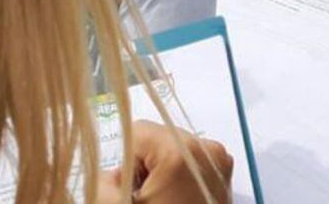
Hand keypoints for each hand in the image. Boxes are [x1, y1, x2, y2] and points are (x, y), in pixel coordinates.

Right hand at [96, 120, 233, 203]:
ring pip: (174, 149)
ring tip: (162, 200)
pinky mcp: (224, 171)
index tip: (130, 188)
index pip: (139, 131)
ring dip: (160, 171)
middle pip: (158, 138)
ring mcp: (219, 159)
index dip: (126, 159)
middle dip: (143, 166)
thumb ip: (104, 184)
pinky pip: (191, 160)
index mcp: (180, 152)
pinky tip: (175, 199)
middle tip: (144, 197)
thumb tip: (113, 173)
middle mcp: (206, 148)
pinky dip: (178, 175)